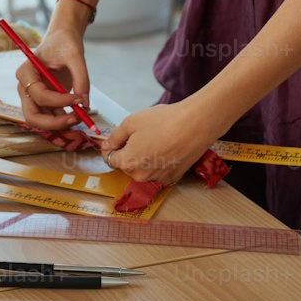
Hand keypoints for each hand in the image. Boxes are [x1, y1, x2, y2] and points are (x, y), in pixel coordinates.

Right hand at [15, 29, 90, 131]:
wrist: (62, 41)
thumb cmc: (64, 43)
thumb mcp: (75, 55)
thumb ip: (81, 78)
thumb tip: (85, 104)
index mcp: (26, 72)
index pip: (40, 95)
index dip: (60, 101)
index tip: (79, 99)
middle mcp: (25, 87)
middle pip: (32, 116)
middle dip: (54, 123)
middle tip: (75, 119)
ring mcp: (32, 96)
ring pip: (41, 121)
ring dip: (60, 123)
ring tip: (82, 116)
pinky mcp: (43, 101)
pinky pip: (51, 117)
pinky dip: (64, 119)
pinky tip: (80, 112)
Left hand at [100, 99, 216, 185]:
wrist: (195, 125)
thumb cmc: (162, 121)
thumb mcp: (131, 122)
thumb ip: (115, 137)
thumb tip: (106, 145)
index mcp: (127, 163)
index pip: (110, 158)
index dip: (111, 147)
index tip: (118, 138)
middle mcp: (141, 176)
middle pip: (127, 165)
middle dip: (129, 152)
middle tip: (141, 134)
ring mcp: (158, 179)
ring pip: (144, 169)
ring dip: (145, 158)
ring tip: (157, 139)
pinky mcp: (173, 177)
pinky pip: (159, 171)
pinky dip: (160, 162)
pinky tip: (168, 147)